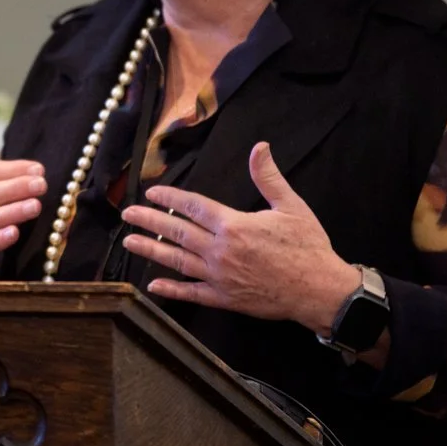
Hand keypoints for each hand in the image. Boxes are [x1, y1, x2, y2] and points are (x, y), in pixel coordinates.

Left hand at [119, 141, 354, 334]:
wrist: (318, 290)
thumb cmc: (307, 247)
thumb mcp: (291, 206)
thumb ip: (269, 177)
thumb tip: (259, 147)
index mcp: (233, 225)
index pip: (193, 206)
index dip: (170, 198)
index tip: (152, 193)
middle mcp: (220, 250)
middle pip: (177, 231)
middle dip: (149, 221)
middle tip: (127, 215)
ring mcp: (219, 276)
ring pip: (177, 261)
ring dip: (151, 250)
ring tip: (130, 243)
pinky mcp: (224, 298)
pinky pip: (191, 294)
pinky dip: (171, 291)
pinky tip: (153, 286)